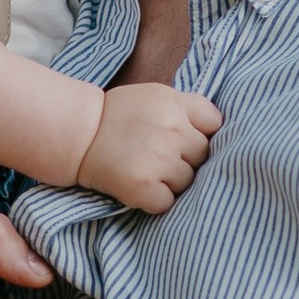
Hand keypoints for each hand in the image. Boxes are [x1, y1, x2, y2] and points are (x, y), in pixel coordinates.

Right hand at [79, 83, 220, 212]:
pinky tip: (139, 185)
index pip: (214, 123)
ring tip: (147, 169)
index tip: (184, 137)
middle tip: (159, 156)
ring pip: (188, 182)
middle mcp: (171, 131)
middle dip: (186, 159)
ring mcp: (159, 160)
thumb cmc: (118, 116)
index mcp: (175, 104)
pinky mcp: (144, 187)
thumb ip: (187, 109)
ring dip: (171, 181)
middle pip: (203, 156)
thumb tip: (220, 132)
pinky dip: (155, 199)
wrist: (78, 134)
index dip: (202, 133)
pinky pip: (167, 202)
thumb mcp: (156, 96)